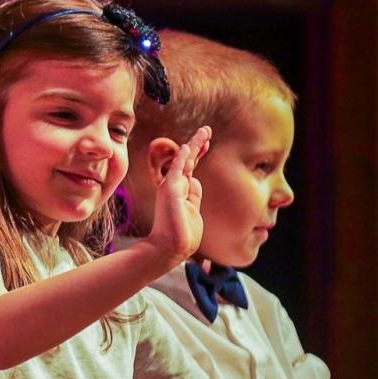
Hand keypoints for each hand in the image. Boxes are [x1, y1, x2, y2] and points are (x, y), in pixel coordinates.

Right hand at [145, 127, 210, 262]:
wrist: (170, 248)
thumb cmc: (182, 235)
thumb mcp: (193, 211)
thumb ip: (194, 195)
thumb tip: (196, 181)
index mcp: (181, 192)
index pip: (191, 169)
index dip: (198, 155)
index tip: (207, 143)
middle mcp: (175, 186)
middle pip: (188, 160)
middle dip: (198, 145)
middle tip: (207, 130)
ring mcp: (172, 187)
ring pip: (185, 160)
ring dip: (196, 145)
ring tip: (206, 131)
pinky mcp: (170, 190)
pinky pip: (177, 169)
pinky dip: (183, 157)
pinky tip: (188, 146)